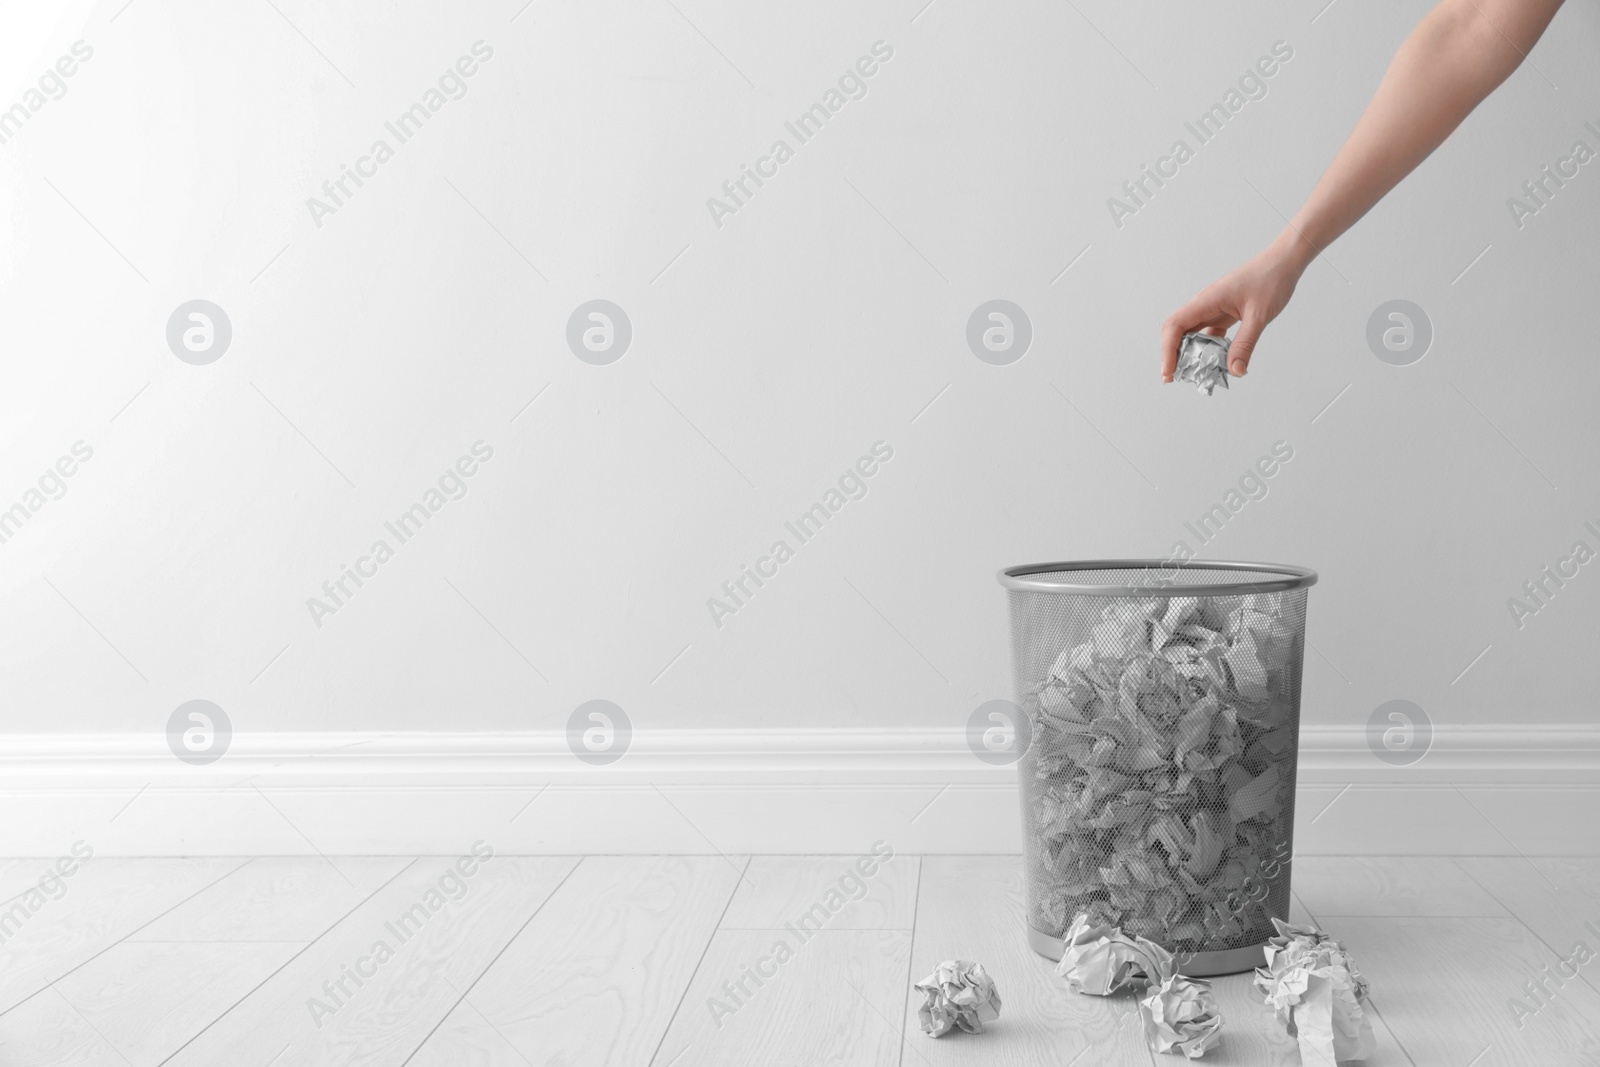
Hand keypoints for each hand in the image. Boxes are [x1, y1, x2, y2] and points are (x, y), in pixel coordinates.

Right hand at [1159, 237, 1309, 381]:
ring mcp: (1212, 309)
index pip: (1174, 326)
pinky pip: (1208, 334)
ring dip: (1190, 354)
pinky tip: (1215, 363)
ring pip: (1191, 334)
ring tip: (1194, 374)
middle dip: (1172, 355)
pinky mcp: (1223, 313)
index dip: (1167, 351)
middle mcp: (1204, 305)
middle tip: (1175, 378)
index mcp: (1206, 300)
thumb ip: (1245, 344)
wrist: (1284, 262)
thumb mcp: (1259, 315)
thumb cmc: (1271, 280)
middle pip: (1176, 331)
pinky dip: (1208, 350)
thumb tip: (1235, 371)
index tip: (1170, 372)